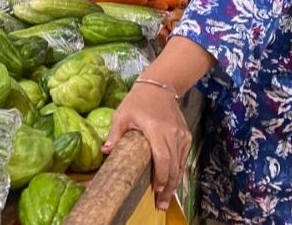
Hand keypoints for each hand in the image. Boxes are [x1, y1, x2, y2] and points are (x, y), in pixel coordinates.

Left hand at [103, 83, 191, 211]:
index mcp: (156, 129)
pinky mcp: (186, 136)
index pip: (162, 158)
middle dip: (168, 187)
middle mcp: (173, 134)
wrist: (159, 87)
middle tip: (160, 204)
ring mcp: (181, 135)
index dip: (160, 176)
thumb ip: (115, 134)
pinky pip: (183, 157)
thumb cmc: (137, 101)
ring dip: (174, 182)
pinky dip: (178, 171)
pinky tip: (171, 182)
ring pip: (180, 164)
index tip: (155, 190)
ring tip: (165, 199)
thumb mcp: (122, 115)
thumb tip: (105, 151)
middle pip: (173, 165)